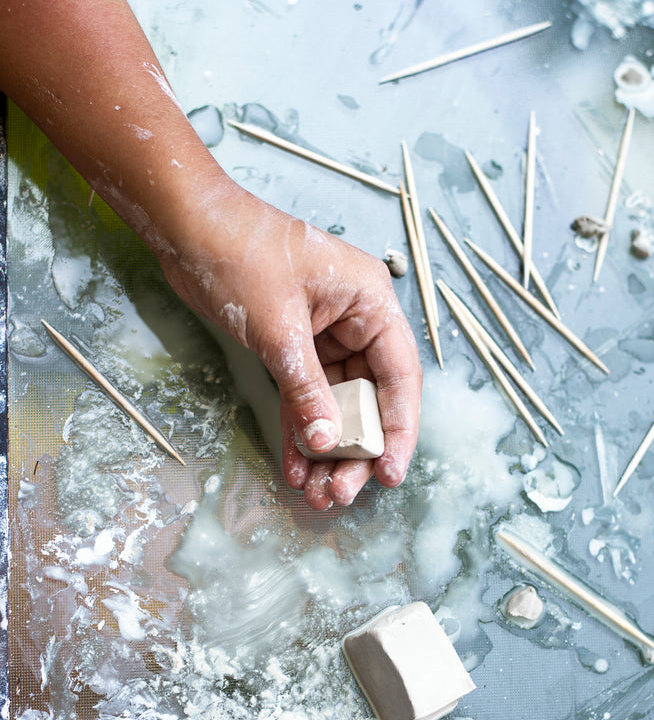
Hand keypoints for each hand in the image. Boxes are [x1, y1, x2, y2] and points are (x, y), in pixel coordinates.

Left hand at [160, 177, 422, 509]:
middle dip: (356, 451)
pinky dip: (300, 430)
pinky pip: (305, 397)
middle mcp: (356, 321)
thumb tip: (325, 441)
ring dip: (326, 450)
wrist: (187, 227)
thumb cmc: (239, 252)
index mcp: (371, 303)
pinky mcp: (293, 347)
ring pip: (336, 405)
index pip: (399, 377)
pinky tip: (295, 467)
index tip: (388, 473)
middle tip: (341, 493)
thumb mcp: (279, 327)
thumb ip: (306, 387)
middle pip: (370, 399)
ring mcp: (325, 336)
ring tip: (318, 493)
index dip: (398, 429)